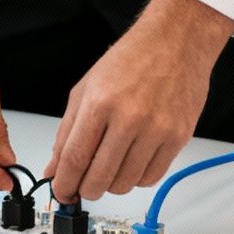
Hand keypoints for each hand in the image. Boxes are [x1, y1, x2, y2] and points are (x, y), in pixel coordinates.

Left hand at [45, 0, 233, 202]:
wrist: (176, 40)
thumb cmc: (131, 60)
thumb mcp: (86, 89)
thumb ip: (67, 133)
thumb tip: (55, 169)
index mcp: (100, 103)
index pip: (75, 159)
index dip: (65, 184)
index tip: (62, 193)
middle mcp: (130, 117)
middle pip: (100, 178)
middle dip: (86, 190)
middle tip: (84, 186)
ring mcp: (157, 129)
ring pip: (125, 183)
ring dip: (112, 185)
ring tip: (109, 169)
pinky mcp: (178, 137)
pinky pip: (151, 177)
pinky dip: (137, 179)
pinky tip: (131, 163)